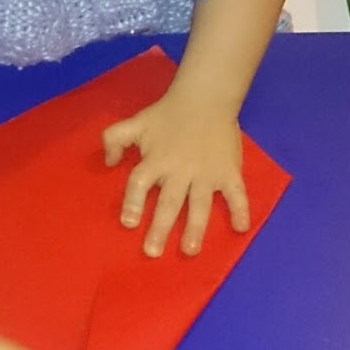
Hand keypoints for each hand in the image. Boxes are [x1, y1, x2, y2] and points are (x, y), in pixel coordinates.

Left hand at [101, 87, 249, 257]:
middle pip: (168, 202)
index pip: (140, 183)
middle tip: (152, 251)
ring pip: (199, 204)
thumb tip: (109, 163)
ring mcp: (206, 174)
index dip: (133, 202)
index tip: (129, 223)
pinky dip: (240, 210)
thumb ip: (115, 138)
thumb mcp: (136, 122)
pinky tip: (240, 228)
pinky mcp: (228, 172)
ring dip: (195, 228)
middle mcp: (180, 171)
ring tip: (190, 250)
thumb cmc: (168, 114)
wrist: (206, 98)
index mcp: (156, 160)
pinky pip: (236, 194)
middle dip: (160, 227)